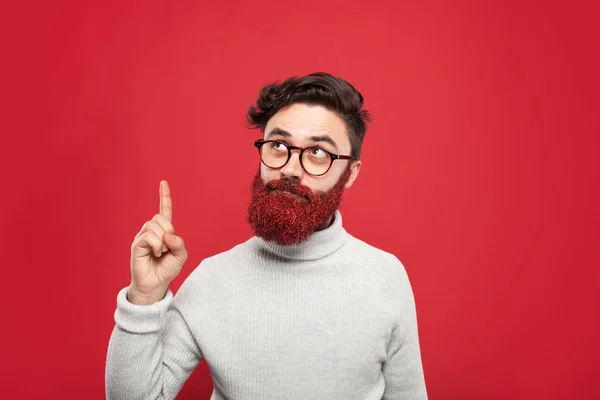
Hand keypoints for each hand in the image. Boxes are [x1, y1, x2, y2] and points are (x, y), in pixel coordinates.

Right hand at [128, 180, 187, 304]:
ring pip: (154, 225)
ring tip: (160, 252)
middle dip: (168, 230)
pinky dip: (156, 245)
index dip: (164, 197)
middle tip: (167, 247)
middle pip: (159, 218)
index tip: (163, 182)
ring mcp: (142, 237)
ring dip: (162, 240)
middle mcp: (151, 231)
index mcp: (164, 231)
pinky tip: (155, 253)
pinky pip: (148, 236)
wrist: (156, 285)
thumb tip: (168, 234)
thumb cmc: (167, 270)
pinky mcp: (137, 245)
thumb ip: (179, 243)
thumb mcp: (181, 256)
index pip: (164, 210)